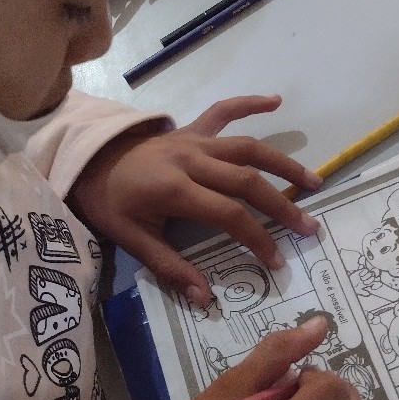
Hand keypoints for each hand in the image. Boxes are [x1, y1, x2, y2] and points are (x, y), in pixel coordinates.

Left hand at [69, 95, 322, 305]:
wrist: (85, 161)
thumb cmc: (110, 203)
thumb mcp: (132, 240)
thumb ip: (169, 268)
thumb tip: (204, 298)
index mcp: (174, 188)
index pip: (228, 214)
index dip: (256, 238)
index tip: (276, 260)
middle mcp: (190, 159)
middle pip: (246, 180)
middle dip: (281, 205)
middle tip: (308, 228)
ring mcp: (193, 139)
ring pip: (247, 147)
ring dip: (282, 162)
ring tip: (313, 182)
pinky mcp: (191, 129)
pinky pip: (223, 111)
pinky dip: (249, 102)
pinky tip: (276, 100)